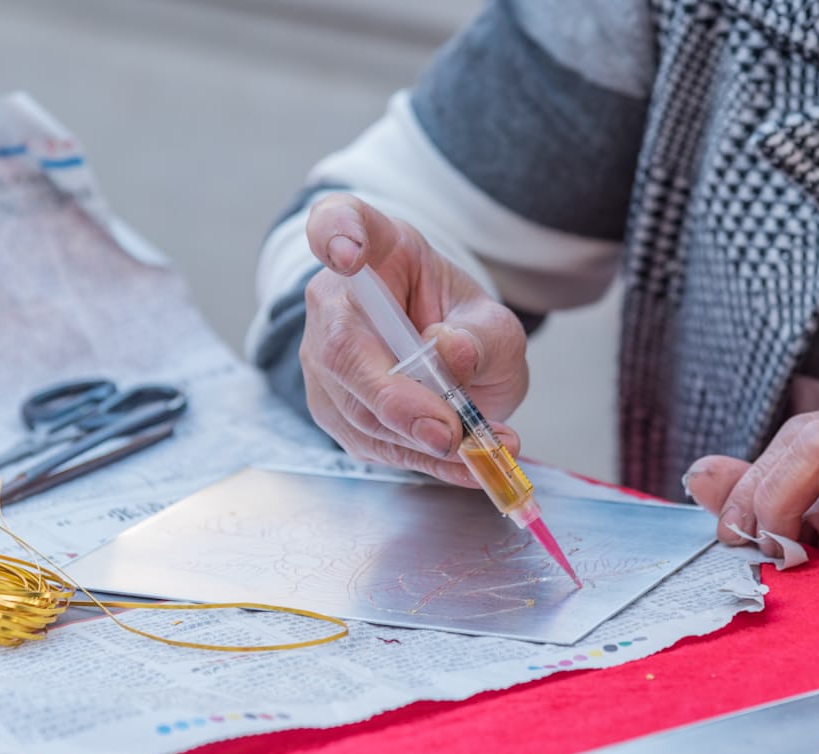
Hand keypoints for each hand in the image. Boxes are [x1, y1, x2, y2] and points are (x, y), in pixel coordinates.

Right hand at [300, 193, 529, 485]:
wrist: (452, 363)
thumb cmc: (465, 327)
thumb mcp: (494, 323)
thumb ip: (482, 336)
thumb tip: (450, 351)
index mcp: (376, 247)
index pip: (337, 223)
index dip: (335, 235)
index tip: (347, 252)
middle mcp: (334, 301)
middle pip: (343, 348)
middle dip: (395, 398)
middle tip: (447, 431)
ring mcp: (323, 359)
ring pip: (357, 408)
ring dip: (420, 438)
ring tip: (481, 447)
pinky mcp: (334, 411)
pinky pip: (371, 442)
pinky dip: (422, 460)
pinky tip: (466, 465)